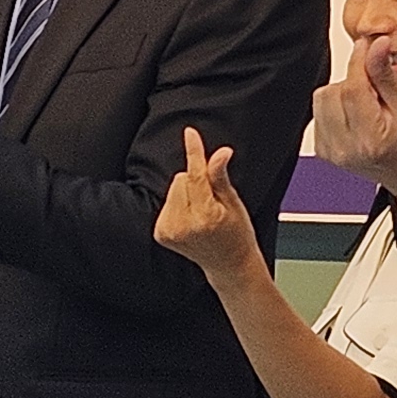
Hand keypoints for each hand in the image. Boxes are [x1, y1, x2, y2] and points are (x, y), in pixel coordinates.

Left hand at [151, 126, 262, 278]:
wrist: (228, 264)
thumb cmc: (236, 234)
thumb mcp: (234, 203)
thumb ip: (220, 177)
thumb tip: (220, 153)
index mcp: (205, 217)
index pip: (195, 176)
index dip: (194, 152)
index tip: (190, 133)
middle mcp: (183, 225)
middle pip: (181, 178)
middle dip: (195, 183)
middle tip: (211, 202)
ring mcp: (169, 231)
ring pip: (173, 189)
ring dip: (186, 194)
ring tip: (201, 213)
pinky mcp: (160, 233)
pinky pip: (166, 202)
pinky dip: (178, 205)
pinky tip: (191, 219)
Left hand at [311, 35, 396, 195]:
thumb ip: (385, 75)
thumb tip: (376, 45)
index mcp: (370, 140)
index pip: (352, 88)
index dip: (358, 61)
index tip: (366, 45)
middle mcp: (346, 150)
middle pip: (332, 92)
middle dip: (353, 82)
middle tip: (375, 90)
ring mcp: (332, 153)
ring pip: (321, 100)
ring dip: (342, 93)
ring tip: (366, 105)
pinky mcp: (323, 151)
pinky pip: (318, 113)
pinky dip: (334, 107)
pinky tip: (356, 116)